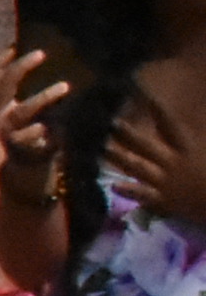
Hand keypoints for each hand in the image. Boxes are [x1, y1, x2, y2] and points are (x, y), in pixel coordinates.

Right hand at [0, 43, 70, 159]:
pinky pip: (25, 137)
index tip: (14, 45)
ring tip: (65, 86)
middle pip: (5, 86)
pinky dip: (33, 132)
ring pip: (22, 110)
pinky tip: (44, 127)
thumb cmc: (23, 124)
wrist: (22, 159)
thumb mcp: (16, 103)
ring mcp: (5, 128)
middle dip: (21, 67)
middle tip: (41, 53)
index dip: (0, 60)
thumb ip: (19, 85)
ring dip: (43, 97)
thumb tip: (37, 52)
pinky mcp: (17, 145)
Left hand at [110, 92, 205, 228]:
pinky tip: (113, 185)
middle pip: (145, 145)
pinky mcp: (164, 201)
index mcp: (189, 148)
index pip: (170, 125)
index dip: (157, 109)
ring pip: (136, 166)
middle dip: (126, 132)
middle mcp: (172, 162)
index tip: (142, 94)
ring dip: (118, 157)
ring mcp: (165, 182)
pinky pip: (142, 195)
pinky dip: (128, 190)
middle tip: (108, 121)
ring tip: (100, 148)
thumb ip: (201, 136)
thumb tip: (194, 122)